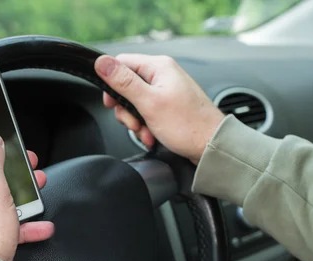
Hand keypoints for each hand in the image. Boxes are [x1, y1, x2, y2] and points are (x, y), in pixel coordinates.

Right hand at [95, 54, 224, 163]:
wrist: (211, 146)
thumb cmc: (188, 126)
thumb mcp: (149, 103)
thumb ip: (123, 82)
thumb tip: (101, 62)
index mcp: (159, 67)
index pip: (121, 63)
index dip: (111, 84)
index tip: (112, 103)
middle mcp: (163, 75)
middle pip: (127, 86)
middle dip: (126, 109)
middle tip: (134, 122)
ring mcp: (167, 91)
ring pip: (136, 102)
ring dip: (136, 121)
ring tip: (146, 132)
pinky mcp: (169, 106)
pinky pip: (148, 112)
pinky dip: (146, 126)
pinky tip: (152, 135)